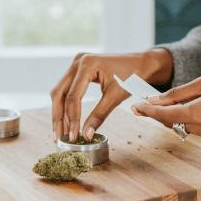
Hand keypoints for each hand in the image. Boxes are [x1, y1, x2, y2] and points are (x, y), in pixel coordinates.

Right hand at [49, 48, 172, 142]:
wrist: (141, 63)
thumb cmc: (132, 76)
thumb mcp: (115, 96)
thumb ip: (99, 115)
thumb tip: (85, 135)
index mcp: (87, 64)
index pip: (73, 96)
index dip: (72, 119)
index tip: (73, 138)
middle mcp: (78, 61)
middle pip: (60, 93)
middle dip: (58, 117)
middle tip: (59, 138)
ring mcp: (77, 63)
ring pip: (60, 91)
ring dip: (60, 113)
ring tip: (61, 134)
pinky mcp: (79, 69)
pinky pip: (67, 88)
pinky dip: (66, 105)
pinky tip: (67, 121)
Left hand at [131, 69, 200, 142]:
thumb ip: (180, 93)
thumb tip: (156, 100)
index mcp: (200, 113)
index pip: (165, 116)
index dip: (148, 111)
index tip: (134, 107)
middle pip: (173, 122)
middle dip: (161, 112)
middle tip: (147, 102)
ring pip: (185, 126)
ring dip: (177, 115)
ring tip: (175, 100)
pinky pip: (198, 129)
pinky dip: (192, 119)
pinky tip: (196, 106)